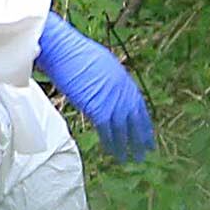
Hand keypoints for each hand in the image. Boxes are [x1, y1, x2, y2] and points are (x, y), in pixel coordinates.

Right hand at [35, 12, 153, 161]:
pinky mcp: (98, 108)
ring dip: (127, 145)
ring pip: (123, 128)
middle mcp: (122, 91)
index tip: (147, 133)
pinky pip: (108, 131)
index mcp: (123, 79)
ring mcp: (111, 100)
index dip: (144, 121)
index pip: (139, 105)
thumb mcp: (99, 65)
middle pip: (136, 119)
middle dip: (142, 137)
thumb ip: (107, 81)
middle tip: (146, 151)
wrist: (63, 50)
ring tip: (131, 158)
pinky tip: (113, 152)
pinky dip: (111, 143)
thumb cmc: (73, 53)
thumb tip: (105, 91)